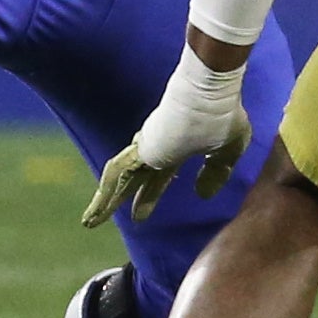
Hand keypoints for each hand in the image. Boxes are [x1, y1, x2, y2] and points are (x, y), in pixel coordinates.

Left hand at [85, 49, 253, 225]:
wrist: (211, 94)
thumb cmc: (223, 115)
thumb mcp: (227, 151)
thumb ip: (216, 172)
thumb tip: (202, 194)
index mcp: (177, 146)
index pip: (161, 175)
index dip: (153, 193)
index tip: (145, 211)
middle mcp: (158, 146)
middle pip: (139, 178)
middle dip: (131, 198)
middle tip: (129, 218)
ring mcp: (147, 146)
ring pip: (120, 177)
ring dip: (106, 201)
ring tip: (90, 222)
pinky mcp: (142, 149)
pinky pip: (117, 174)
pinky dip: (105, 195)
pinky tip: (93, 214)